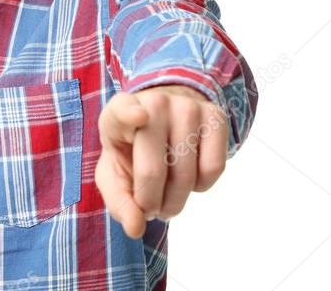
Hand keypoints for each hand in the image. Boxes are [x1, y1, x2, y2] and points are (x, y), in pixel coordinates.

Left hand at [94, 84, 227, 238]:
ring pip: (186, 176)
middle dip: (151, 204)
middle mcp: (153, 102)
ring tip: (166, 194)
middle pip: (153, 171)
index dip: (129, 115)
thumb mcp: (114, 173)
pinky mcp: (215, 116)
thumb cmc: (132, 151)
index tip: (138, 117)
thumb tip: (136, 227)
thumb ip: (120, 201)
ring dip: (175, 201)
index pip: (123, 110)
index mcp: (118, 111)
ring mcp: (187, 106)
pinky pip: (214, 169)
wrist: (163, 121)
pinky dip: (201, 186)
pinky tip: (189, 176)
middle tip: (150, 208)